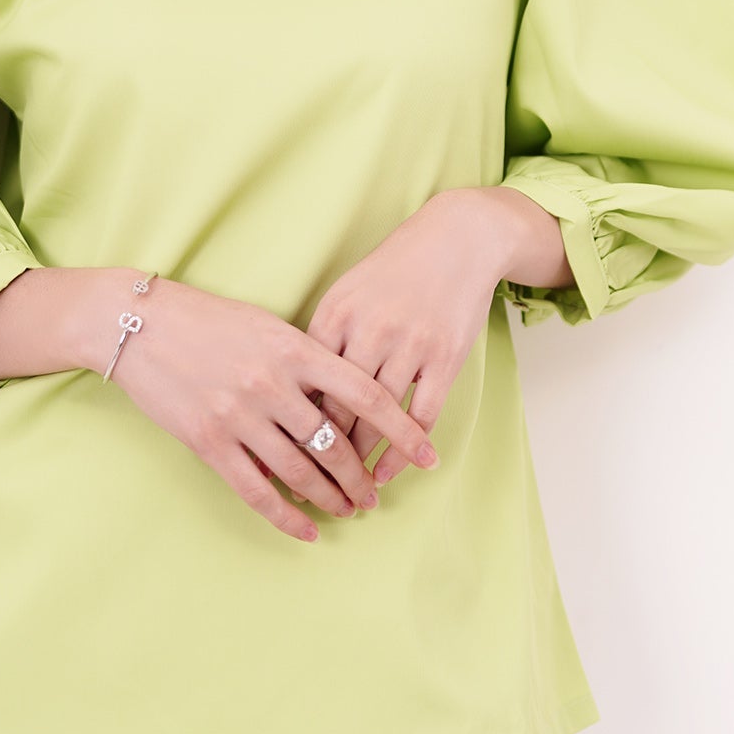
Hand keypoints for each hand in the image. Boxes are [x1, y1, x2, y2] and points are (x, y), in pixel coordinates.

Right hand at [99, 276, 438, 543]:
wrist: (140, 325)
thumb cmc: (208, 320)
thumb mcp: (267, 326)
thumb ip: (306, 359)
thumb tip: (341, 404)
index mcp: (295, 349)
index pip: (366, 395)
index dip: (402, 430)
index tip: (427, 455)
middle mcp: (272, 384)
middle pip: (335, 443)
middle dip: (361, 475)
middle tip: (375, 494)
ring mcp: (240, 415)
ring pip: (300, 471)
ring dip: (330, 496)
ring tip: (348, 509)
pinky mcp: (209, 442)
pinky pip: (256, 489)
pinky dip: (285, 515)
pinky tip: (305, 529)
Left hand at [306, 189, 532, 484]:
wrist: (456, 240)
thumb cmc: (393, 271)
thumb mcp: (347, 292)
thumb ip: (322, 337)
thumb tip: (293, 391)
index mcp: (336, 313)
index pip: (305, 382)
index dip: (290, 424)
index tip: (278, 458)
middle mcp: (370, 330)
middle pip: (337, 407)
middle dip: (320, 455)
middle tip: (307, 489)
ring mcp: (410, 345)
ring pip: (377, 419)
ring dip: (360, 462)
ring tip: (347, 493)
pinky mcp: (446, 358)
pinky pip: (420, 417)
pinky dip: (403, 452)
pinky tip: (389, 473)